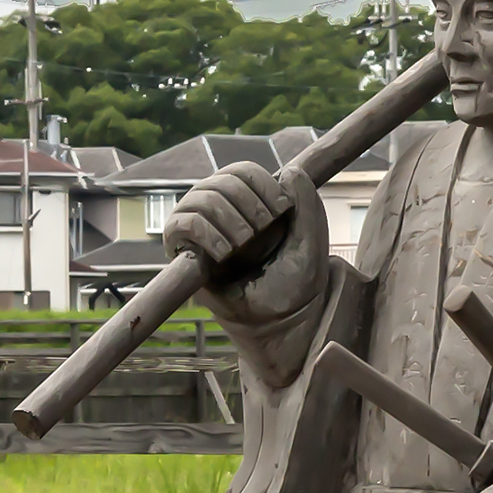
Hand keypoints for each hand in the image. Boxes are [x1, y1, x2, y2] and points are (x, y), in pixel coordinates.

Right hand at [163, 160, 320, 326]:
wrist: (278, 320)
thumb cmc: (293, 282)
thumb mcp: (310, 240)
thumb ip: (308, 204)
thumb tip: (290, 171)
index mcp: (249, 203)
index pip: (243, 171)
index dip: (262, 183)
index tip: (281, 208)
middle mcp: (221, 210)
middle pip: (222, 180)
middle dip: (247, 203)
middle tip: (262, 231)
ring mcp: (199, 227)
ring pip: (202, 197)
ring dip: (227, 218)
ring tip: (243, 243)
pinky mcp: (183, 249)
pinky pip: (183, 223)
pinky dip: (205, 232)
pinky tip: (224, 251)